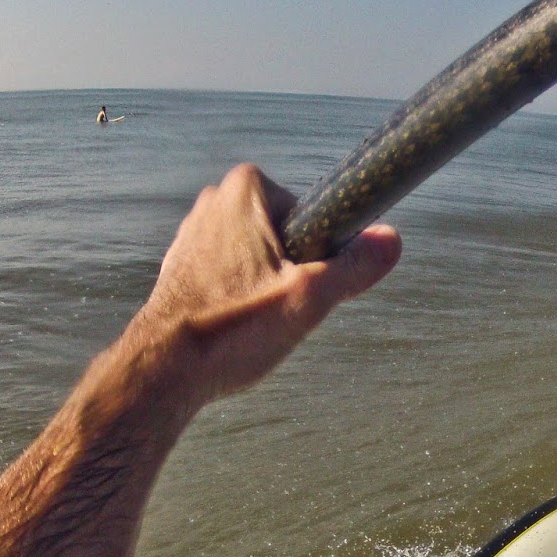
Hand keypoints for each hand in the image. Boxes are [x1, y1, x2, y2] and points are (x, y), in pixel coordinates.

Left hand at [135, 163, 400, 411]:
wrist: (164, 368)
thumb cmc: (233, 329)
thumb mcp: (310, 296)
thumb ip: (356, 265)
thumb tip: (392, 240)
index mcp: (248, 188)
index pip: (317, 216)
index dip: (321, 257)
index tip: (306, 288)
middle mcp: (217, 199)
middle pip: (290, 238)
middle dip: (294, 274)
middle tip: (281, 310)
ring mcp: (196, 231)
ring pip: (263, 260)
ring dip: (269, 290)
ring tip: (253, 322)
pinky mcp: (184, 264)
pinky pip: (236, 276)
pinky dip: (243, 300)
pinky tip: (234, 327)